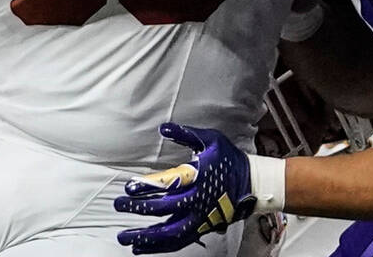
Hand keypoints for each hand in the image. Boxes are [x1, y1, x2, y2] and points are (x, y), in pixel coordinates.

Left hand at [115, 123, 255, 254]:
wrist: (253, 183)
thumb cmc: (229, 159)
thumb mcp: (211, 140)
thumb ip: (186, 134)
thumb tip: (163, 128)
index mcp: (199, 178)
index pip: (168, 184)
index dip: (147, 187)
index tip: (128, 188)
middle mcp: (198, 201)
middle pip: (164, 210)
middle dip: (138, 208)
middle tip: (119, 205)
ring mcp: (200, 218)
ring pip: (169, 234)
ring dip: (145, 237)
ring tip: (124, 238)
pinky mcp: (202, 229)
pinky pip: (178, 242)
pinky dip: (158, 247)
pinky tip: (141, 248)